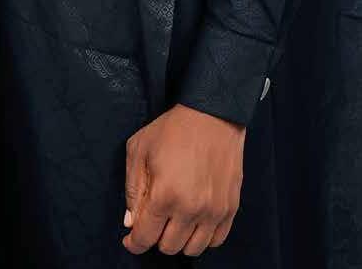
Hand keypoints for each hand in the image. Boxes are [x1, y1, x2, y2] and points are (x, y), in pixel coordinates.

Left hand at [121, 103, 243, 256]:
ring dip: (179, 239)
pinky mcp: (231, 207)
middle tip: (154, 219)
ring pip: (192, 249)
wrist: (212, 113)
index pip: (144, 238)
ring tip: (174, 221)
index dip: (133, 242)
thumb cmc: (173, 128)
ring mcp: (214, 211)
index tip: (131, 238)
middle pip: (168, 247)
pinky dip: (202, 237)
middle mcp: (191, 209)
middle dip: (156, 236)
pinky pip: (216, 240)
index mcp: (165, 195)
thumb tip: (132, 222)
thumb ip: (132, 189)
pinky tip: (194, 221)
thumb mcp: (139, 149)